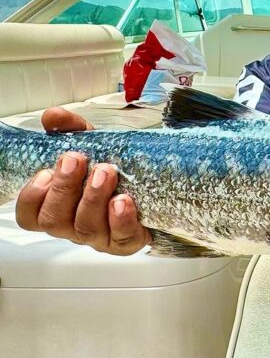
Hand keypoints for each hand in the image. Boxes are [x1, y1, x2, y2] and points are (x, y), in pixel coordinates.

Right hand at [15, 107, 149, 254]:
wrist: (153, 188)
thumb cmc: (110, 171)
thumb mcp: (90, 145)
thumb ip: (70, 129)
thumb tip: (53, 116)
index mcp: (56, 206)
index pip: (29, 215)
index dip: (32, 197)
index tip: (45, 172)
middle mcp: (72, 225)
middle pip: (54, 220)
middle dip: (64, 188)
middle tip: (77, 160)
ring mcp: (99, 236)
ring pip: (86, 228)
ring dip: (93, 198)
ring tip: (105, 172)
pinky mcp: (126, 241)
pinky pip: (120, 237)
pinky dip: (120, 219)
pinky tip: (123, 201)